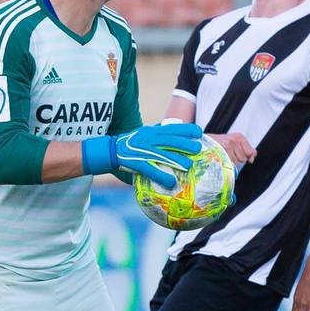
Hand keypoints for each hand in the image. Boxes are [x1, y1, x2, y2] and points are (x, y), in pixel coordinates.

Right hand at [83, 122, 203, 188]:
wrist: (110, 150)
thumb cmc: (130, 142)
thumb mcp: (144, 132)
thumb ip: (158, 132)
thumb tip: (175, 132)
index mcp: (151, 131)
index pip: (172, 128)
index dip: (186, 129)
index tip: (199, 132)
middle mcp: (148, 139)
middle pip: (170, 141)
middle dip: (185, 144)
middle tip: (198, 149)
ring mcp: (143, 151)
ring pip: (163, 155)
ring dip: (177, 160)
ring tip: (189, 166)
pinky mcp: (137, 163)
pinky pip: (151, 170)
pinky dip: (162, 176)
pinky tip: (171, 182)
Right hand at [209, 132, 256, 163]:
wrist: (204, 142)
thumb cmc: (218, 143)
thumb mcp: (234, 142)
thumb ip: (246, 149)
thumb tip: (252, 159)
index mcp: (239, 137)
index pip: (250, 152)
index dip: (247, 157)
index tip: (241, 157)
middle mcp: (234, 140)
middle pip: (244, 158)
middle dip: (238, 159)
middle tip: (229, 155)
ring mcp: (227, 146)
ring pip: (237, 162)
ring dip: (231, 162)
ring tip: (225, 157)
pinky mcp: (221, 152)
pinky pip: (230, 163)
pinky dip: (227, 164)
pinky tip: (222, 159)